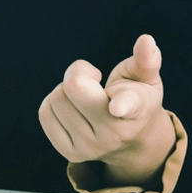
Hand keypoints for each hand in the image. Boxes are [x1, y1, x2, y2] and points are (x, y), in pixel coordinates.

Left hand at [39, 34, 176, 187]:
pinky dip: (54, 103)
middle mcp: (113, 133)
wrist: (134, 140)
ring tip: (86, 97)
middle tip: (93, 80)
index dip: (120, 104)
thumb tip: (146, 39)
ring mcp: (90, 147)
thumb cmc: (137, 99)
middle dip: (78, 73)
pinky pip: (45, 114)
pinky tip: (73, 108)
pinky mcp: (70, 153)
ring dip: (66, 90)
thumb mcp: (147, 79)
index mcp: (135, 109)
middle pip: (72, 86)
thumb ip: (146, 58)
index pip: (127, 105)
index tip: (116, 107)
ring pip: (55, 98)